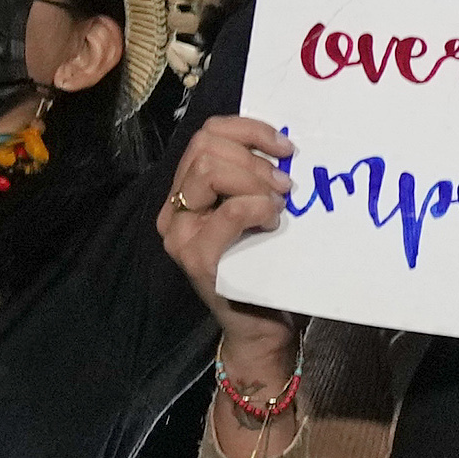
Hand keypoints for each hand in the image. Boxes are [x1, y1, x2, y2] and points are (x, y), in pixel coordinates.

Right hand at [162, 115, 298, 343]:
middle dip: (254, 159)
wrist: (261, 327)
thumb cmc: (265, 265)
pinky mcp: (197, 259)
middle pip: (206, 147)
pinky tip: (273, 221)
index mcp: (186, 191)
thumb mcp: (256, 209)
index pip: (207, 134)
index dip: (249, 130)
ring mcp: (181, 235)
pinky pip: (229, 212)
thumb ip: (252, 176)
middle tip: (285, 184)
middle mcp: (173, 211)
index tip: (285, 148)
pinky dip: (259, 207)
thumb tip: (280, 144)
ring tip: (278, 205)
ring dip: (255, 181)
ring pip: (210, 171)